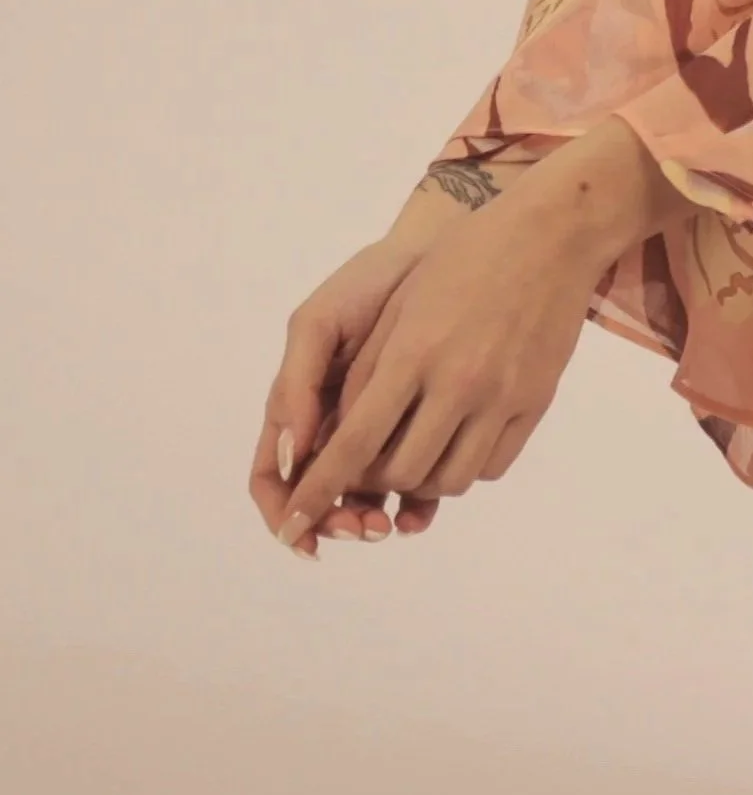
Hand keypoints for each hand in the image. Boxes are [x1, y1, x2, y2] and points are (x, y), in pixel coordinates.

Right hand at [251, 235, 445, 554]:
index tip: (302, 533)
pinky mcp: (421, 430)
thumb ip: (297, 385)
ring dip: (373, 521)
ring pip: (365, 499)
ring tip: (394, 525)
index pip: (274, 477)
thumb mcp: (318, 324)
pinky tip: (422, 513)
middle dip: (337, 521)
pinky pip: (413, 482)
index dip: (283, 511)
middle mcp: (333, 430)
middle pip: (321, 498)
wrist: (437, 260)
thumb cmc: (367, 287)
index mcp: (298, 409)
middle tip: (366, 528)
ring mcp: (377, 434)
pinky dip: (414, 506)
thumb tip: (292, 455)